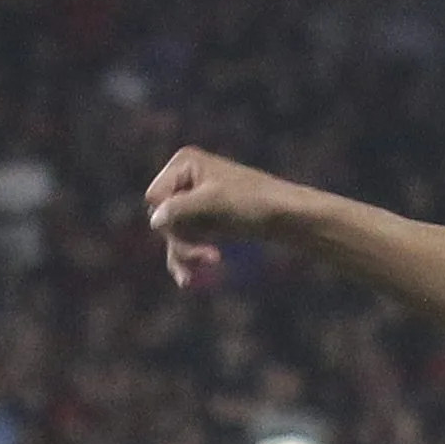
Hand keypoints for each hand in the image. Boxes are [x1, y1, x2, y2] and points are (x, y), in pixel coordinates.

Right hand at [143, 146, 314, 288]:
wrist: (290, 216)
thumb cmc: (256, 201)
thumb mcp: (214, 201)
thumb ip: (179, 208)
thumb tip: (154, 221)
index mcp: (185, 163)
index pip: (155, 198)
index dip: (170, 217)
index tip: (195, 226)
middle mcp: (186, 179)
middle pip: (162, 218)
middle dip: (182, 239)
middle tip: (210, 257)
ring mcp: (195, 201)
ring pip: (173, 234)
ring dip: (186, 252)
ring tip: (205, 269)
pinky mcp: (206, 220)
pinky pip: (185, 241)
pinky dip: (188, 257)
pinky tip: (187, 280)